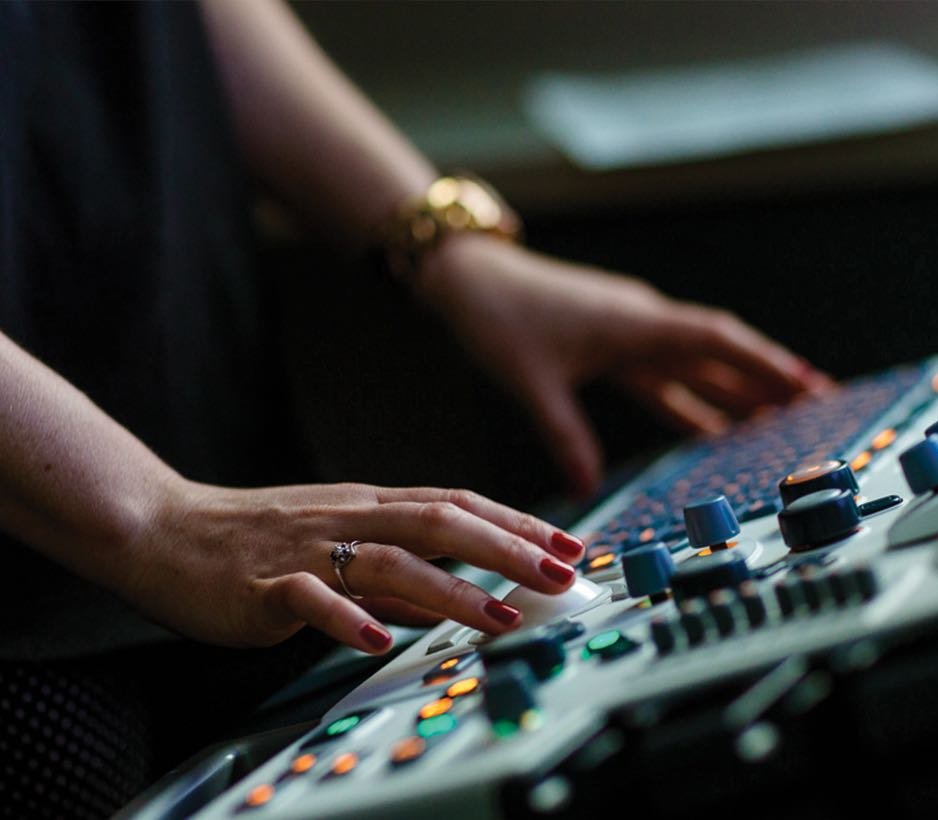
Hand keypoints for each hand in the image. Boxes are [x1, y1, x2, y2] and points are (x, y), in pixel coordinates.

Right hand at [123, 479, 586, 653]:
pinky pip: (310, 601)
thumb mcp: (340, 546)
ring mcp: (308, 551)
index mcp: (370, 506)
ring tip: (501, 616)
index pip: (459, 505)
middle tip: (559, 574)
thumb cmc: (257, 539)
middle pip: (441, 522)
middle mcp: (349, 519)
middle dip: (508, 549)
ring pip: (390, 561)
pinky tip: (378, 640)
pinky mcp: (264, 586)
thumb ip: (399, 572)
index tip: (569, 544)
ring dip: (452, 590)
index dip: (518, 523)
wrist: (161, 529)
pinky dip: (346, 619)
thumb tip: (458, 598)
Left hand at [417, 235, 833, 495]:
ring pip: (698, 364)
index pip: (716, 341)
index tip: (807, 385)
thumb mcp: (532, 382)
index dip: (763, 364)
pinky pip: (669, 373)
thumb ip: (565, 435)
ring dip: (737, 391)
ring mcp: (632, 331)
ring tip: (780, 422)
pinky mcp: (617, 341)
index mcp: (634, 324)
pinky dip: (696, 398)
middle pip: (721, 353)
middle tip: (818, 407)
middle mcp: (643, 322)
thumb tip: (588, 489)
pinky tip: (714, 428)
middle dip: (768, 380)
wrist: (470, 276)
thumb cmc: (501, 316)